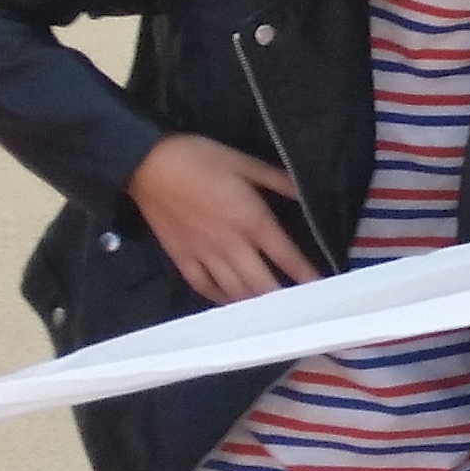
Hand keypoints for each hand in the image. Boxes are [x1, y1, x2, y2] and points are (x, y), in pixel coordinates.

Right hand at [126, 133, 317, 305]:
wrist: (145, 163)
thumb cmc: (198, 158)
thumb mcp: (244, 162)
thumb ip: (278, 180)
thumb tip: (306, 192)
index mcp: (251, 220)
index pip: (287, 257)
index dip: (307, 277)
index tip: (324, 291)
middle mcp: (230, 244)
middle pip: (262, 285)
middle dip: (283, 301)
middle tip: (299, 310)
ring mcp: (203, 254)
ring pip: (235, 292)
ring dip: (255, 304)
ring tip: (273, 313)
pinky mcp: (180, 257)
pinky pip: (203, 287)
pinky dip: (221, 299)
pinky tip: (233, 302)